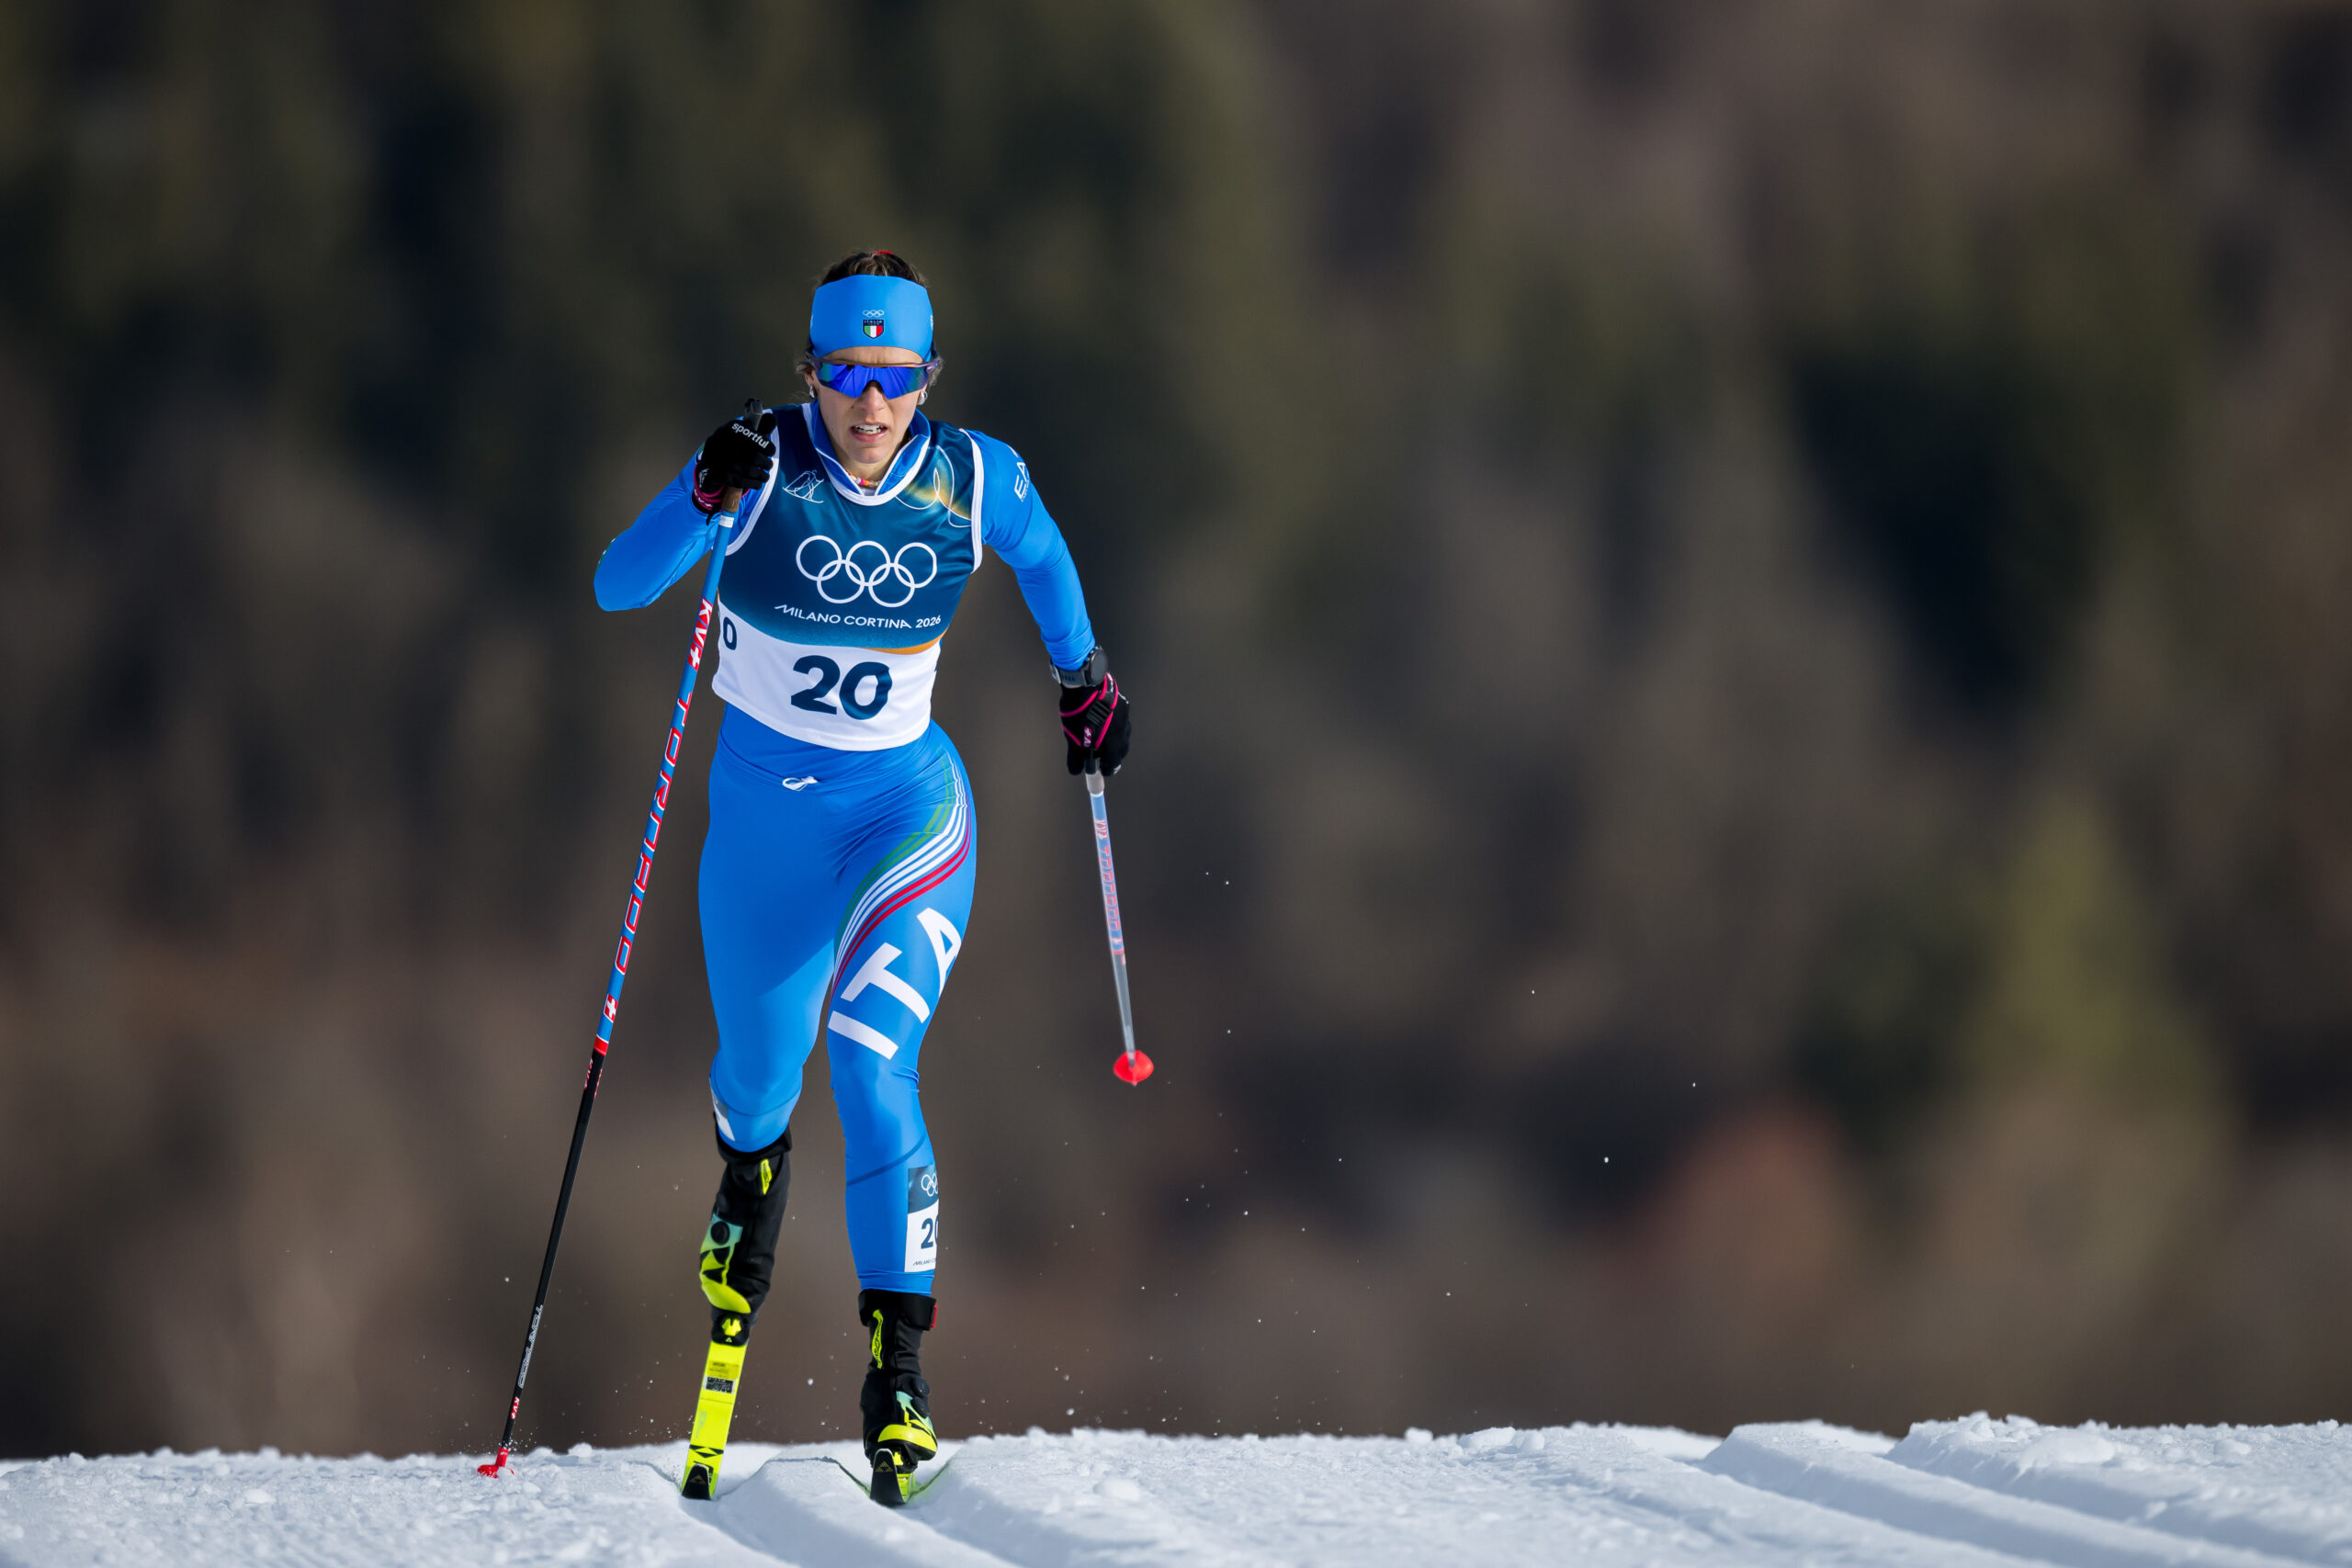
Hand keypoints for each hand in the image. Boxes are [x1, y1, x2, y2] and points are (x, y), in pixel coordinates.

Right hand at [692, 408, 777, 511]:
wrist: (707, 466)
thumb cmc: (731, 449)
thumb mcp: (741, 436)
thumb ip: (756, 429)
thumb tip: (773, 419)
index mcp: (728, 429)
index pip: (750, 435)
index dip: (764, 444)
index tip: (771, 451)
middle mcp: (720, 441)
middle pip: (752, 455)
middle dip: (765, 462)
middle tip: (769, 465)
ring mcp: (716, 459)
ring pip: (748, 470)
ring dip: (761, 475)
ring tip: (765, 476)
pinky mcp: (714, 474)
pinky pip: (740, 481)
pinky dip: (753, 483)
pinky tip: (758, 483)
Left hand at [1055, 650, 1129, 775]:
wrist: (1084, 686)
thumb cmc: (1078, 715)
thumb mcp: (1073, 739)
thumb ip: (1075, 757)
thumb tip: (1075, 771)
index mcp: (1113, 743)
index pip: (1114, 763)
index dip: (1107, 769)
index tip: (1102, 770)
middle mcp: (1123, 731)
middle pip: (1122, 750)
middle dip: (1114, 756)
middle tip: (1104, 757)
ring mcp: (1125, 716)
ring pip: (1124, 733)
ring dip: (1116, 739)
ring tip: (1105, 738)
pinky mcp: (1123, 704)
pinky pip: (1122, 719)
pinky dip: (1115, 723)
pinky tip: (1106, 719)